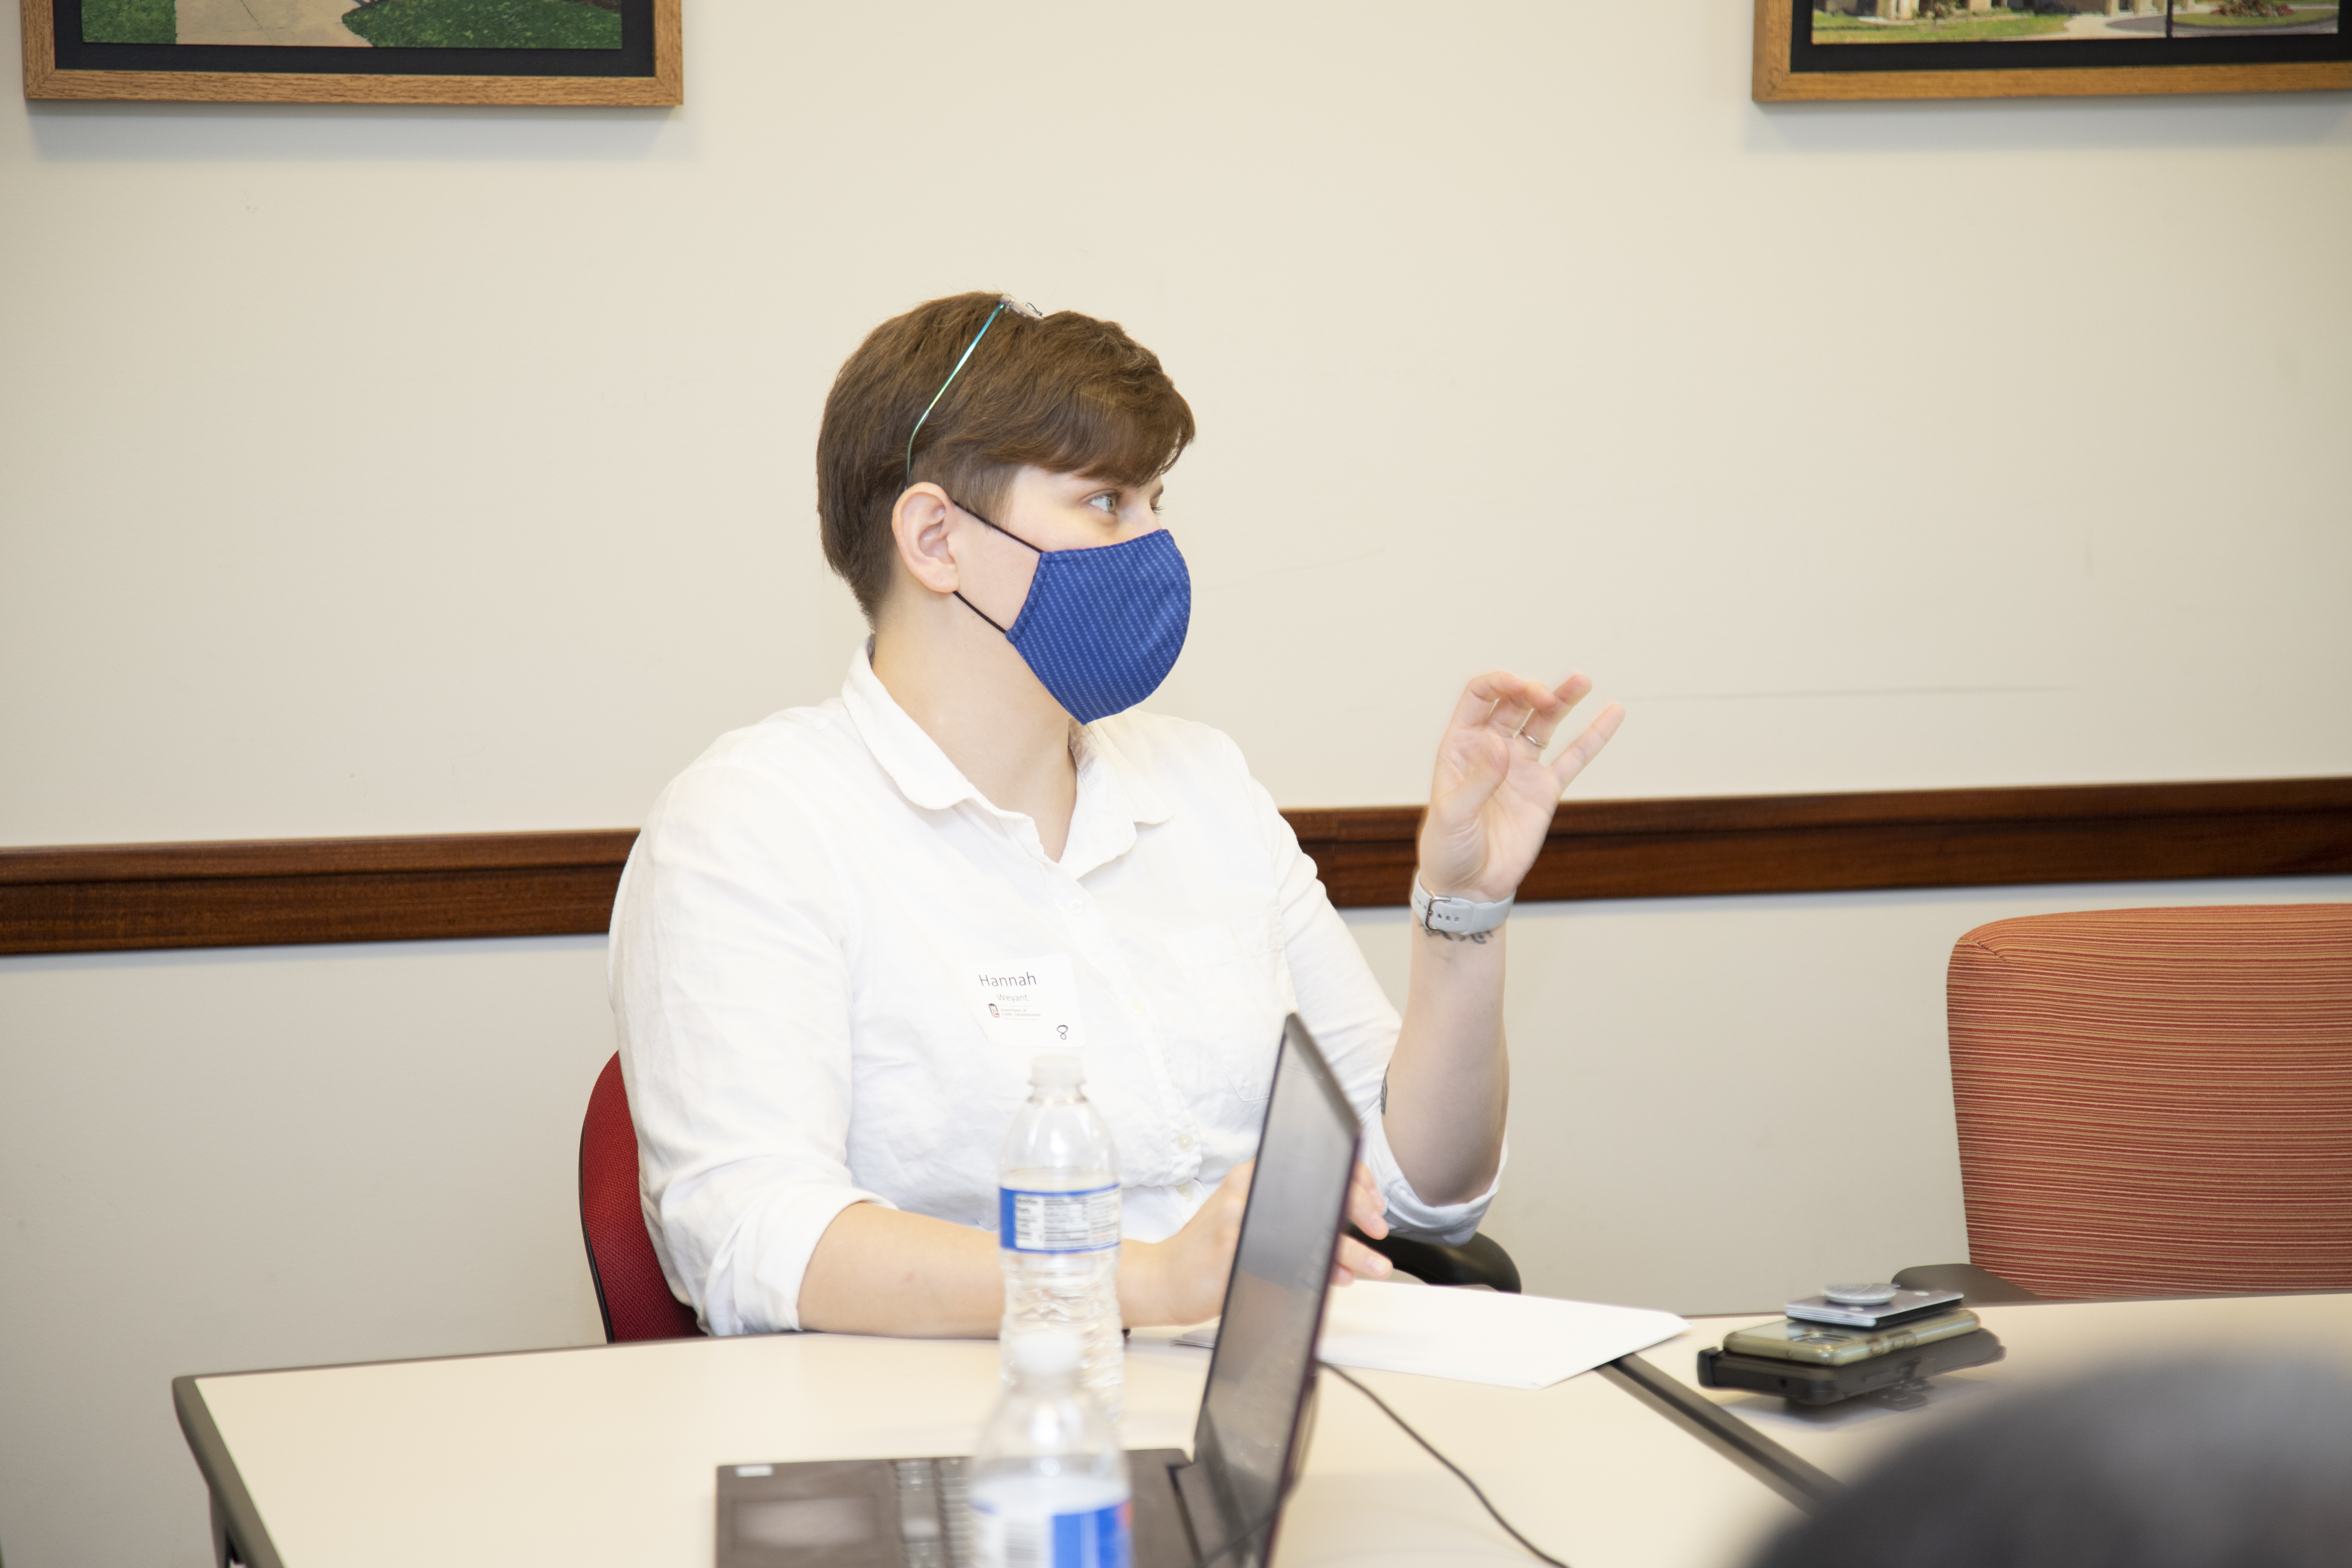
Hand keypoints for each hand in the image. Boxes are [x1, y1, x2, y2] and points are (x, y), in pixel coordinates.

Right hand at [1118, 1160, 1393, 1326]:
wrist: (1163, 1279)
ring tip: (1374, 1265)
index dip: (1352, 1180)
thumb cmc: (1209, 1253)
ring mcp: (1237, 1217)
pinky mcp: (1231, 1247)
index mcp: (1252, 1175)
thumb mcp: (1246, 1223)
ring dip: (1350, 1250)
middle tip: (1378, 1229)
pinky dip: (1317, 1272)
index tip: (1373, 1204)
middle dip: (1358, 1208)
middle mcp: (1245, 1188)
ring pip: (1308, 1227)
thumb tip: (1344, 1244)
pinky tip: (1333, 1279)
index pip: (1312, 1162)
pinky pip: (1286, 1260)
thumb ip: (1291, 1223)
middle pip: (1314, 1187)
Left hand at [1418, 671, 1622, 903]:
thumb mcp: (1451, 815)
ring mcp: (1520, 767)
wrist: (1469, 887)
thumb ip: (1476, 781)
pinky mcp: (1545, 789)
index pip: (1480, 698)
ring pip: (1544, 723)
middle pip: (1515, 704)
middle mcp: (1492, 750)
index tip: (1519, 686)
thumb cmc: (1447, 850)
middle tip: (1546, 695)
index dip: (1499, 684)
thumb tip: (1499, 745)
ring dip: (1562, 700)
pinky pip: (1573, 757)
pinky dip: (1593, 736)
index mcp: (1461, 747)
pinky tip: (1612, 713)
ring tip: (1582, 680)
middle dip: (1531, 692)